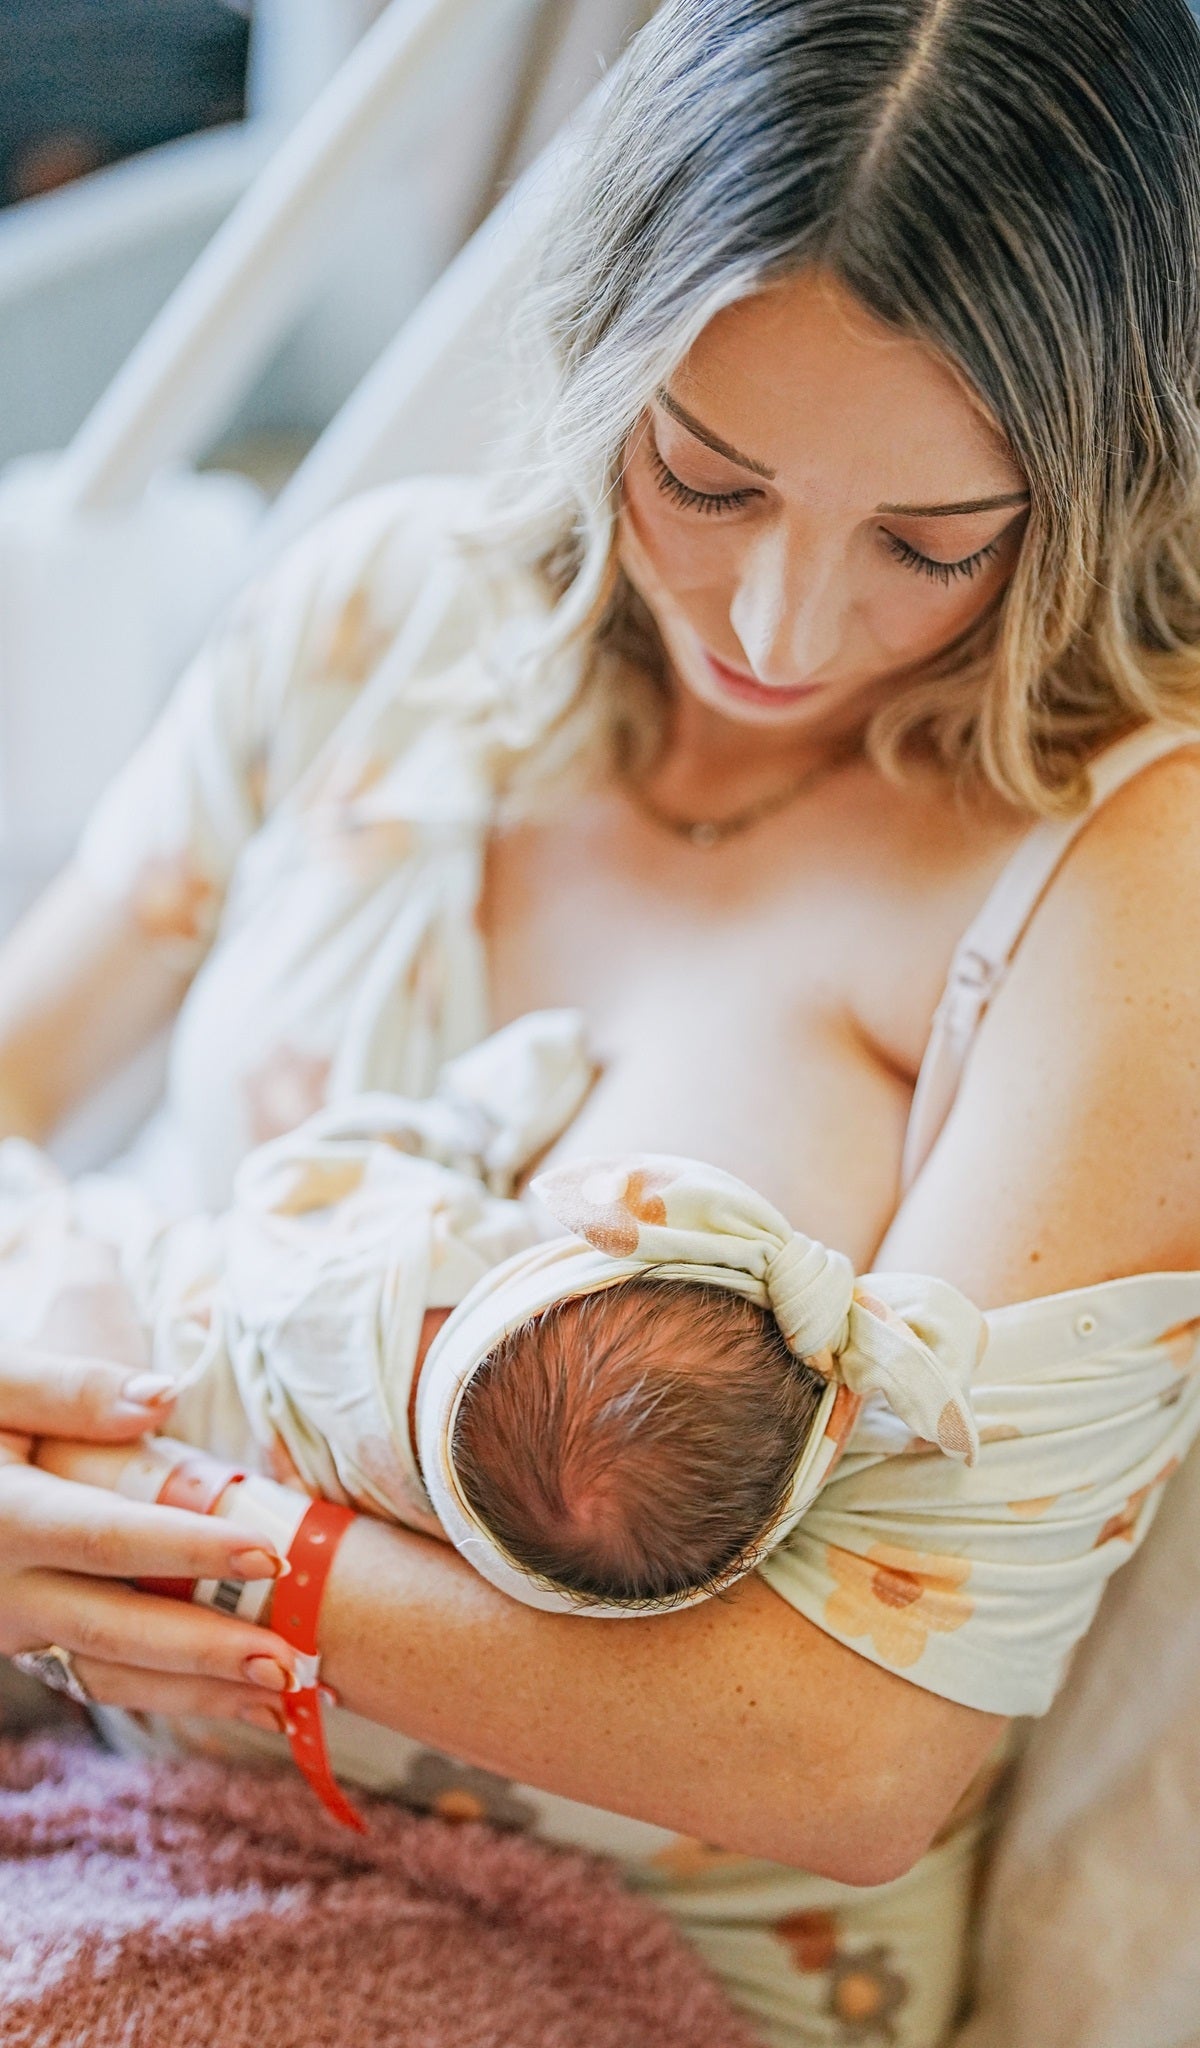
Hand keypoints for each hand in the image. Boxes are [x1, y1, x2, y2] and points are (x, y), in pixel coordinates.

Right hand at [0, 1345, 298, 1728]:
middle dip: (204, 1651)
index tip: (269, 1557)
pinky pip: (102, 1678)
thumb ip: (73, 1391)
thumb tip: (164, 1395)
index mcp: (2, 1515)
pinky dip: (173, 1693)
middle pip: (111, 1628)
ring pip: (108, 1674)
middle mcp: (2, 1587)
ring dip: (197, 1694)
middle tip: (290, 1666)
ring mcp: (13, 1625)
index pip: (105, 1537)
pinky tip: (241, 1699)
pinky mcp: (32, 1641)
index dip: (187, 1550)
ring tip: (286, 1700)